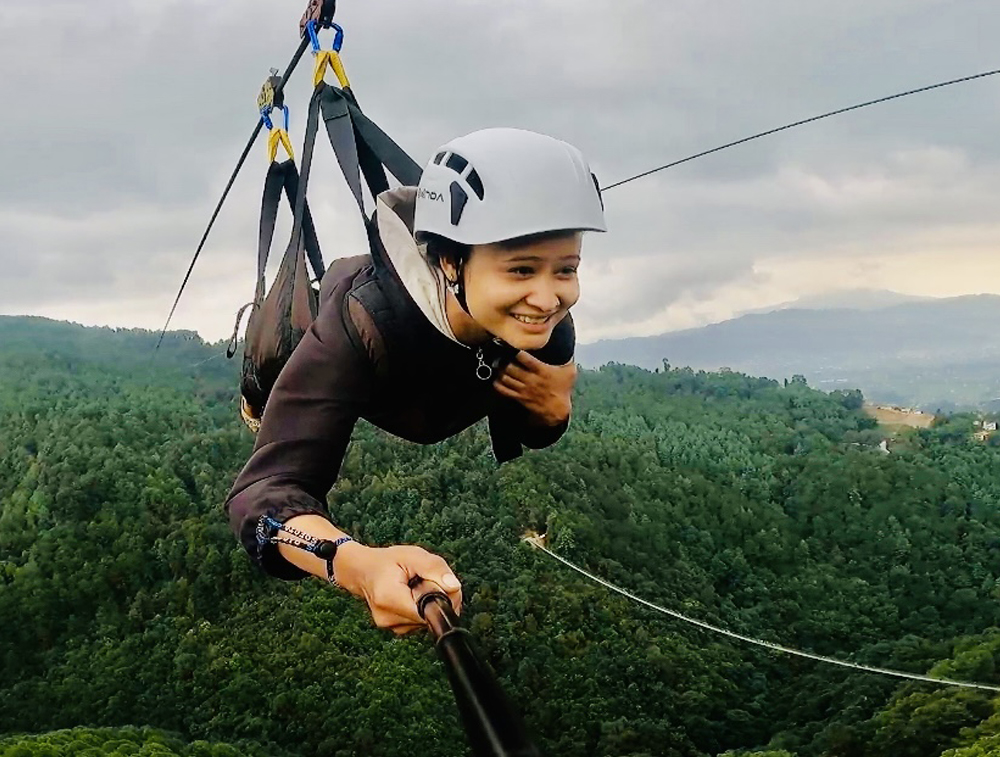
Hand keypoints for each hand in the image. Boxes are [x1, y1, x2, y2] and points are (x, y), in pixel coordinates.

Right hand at [334, 543, 462, 635]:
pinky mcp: (395, 629)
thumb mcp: (412, 555)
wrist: (362, 571)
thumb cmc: (386, 561)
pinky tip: (413, 596)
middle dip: (437, 599)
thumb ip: (434, 568)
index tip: (437, 582)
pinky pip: (420, 622)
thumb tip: (454, 587)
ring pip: (427, 621)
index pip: (429, 611)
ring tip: (416, 586)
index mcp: (390, 599)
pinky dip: (422, 609)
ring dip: (430, 604)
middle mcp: (389, 619)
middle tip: (425, 580)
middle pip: (430, 617)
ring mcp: (391, 627)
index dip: (442, 598)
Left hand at [493, 351, 575, 425]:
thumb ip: (568, 359)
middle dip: (504, 360)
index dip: (516, 351)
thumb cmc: (563, 389)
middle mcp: (531, 379)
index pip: (525, 358)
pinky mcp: (519, 397)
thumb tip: (568, 346)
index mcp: (542, 371)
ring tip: (497, 364)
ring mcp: (524, 389)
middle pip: (511, 368)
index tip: (511, 345)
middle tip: (499, 354)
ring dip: (499, 371)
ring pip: (506, 378)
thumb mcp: (570, 372)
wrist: (558, 410)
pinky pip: (504, 390)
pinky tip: (496, 378)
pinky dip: (498, 384)